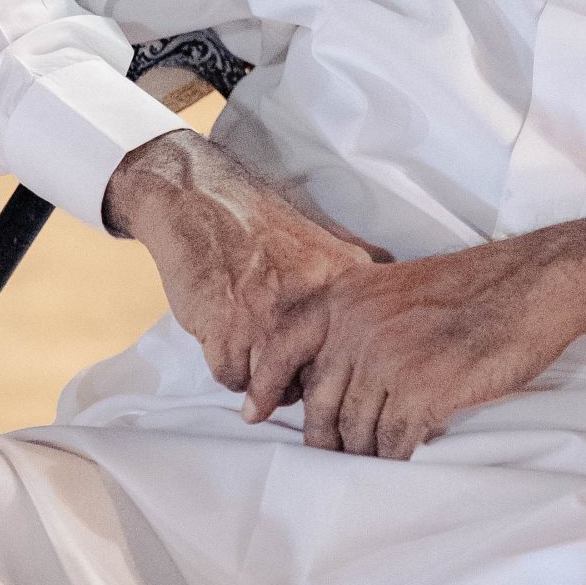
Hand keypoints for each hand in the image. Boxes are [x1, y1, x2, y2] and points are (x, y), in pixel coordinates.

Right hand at [103, 128, 380, 393]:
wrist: (198, 200)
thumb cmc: (255, 221)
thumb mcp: (322, 235)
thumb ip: (357, 263)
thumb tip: (386, 289)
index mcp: (341, 280)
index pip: (351, 351)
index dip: (328, 359)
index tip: (311, 353)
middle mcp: (311, 304)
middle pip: (311, 376)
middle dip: (293, 374)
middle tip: (274, 349)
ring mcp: (268, 321)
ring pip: (270, 384)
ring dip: (257, 374)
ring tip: (246, 340)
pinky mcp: (227, 333)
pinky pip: (232, 378)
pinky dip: (225, 366)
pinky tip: (221, 335)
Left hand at [242, 237, 585, 454]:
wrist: (531, 286)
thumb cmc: (474, 289)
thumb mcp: (398, 288)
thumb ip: (360, 323)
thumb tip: (336, 377)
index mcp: (346, 298)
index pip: (283, 346)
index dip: (265, 386)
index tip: (255, 415)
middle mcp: (356, 328)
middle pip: (320, 404)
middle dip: (327, 437)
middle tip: (336, 456)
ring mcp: (386, 361)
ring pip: (356, 431)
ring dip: (366, 452)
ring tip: (378, 458)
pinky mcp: (421, 392)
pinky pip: (393, 443)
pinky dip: (399, 455)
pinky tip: (410, 453)